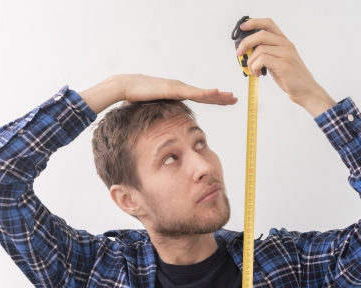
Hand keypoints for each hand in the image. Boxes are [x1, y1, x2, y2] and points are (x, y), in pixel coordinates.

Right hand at [120, 74, 237, 104]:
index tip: (225, 101)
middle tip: (235, 99)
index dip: (213, 99)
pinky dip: (206, 93)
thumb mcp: (154, 109)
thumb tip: (164, 127)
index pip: (200, 97)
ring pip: (203, 93)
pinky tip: (217, 93)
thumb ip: (162, 114)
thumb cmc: (136, 98)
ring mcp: (178, 87)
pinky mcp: (174, 89)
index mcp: (177, 93)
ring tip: (231, 97)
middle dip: (221, 97)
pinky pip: (193, 93)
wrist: (126, 87)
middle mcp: (180, 88)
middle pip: (205, 94)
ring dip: (218, 95)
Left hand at [235, 18, 330, 107]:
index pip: (269, 24)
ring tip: (253, 71)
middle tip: (239, 53)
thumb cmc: (291, 78)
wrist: (306, 91)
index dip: (254, 23)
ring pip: (259, 50)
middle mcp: (286, 45)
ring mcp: (286, 54)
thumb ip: (267, 54)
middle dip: (246, 43)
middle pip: (261, 35)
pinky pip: (262, 60)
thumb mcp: (278, 61)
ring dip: (251, 62)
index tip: (243, 27)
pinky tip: (258, 74)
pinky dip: (255, 67)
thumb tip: (249, 51)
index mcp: (284, 42)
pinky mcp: (284, 65)